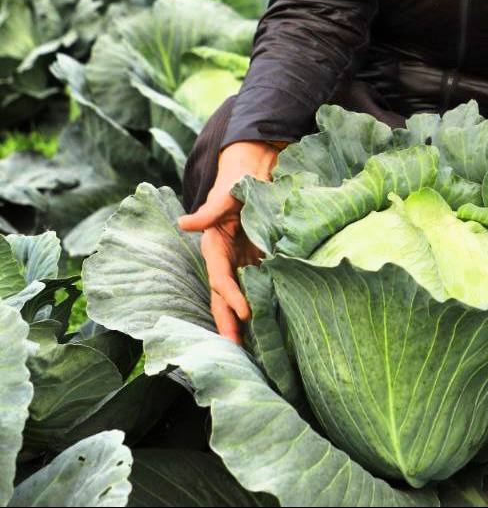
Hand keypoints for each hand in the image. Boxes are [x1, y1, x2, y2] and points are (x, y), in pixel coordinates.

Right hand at [178, 140, 283, 342]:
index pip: (220, 277)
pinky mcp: (260, 258)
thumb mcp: (226, 192)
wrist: (256, 168)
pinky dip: (263, 303)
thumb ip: (209, 210)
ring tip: (252, 348)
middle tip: (237, 351)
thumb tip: (184, 223)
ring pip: (242, 295)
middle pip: (225, 296)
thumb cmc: (238, 178)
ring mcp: (243, 260)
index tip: (245, 313)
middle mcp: (227, 258)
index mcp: (214, 245)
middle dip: (228, 322)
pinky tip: (272, 322)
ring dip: (244, 320)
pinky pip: (259, 285)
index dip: (231, 296)